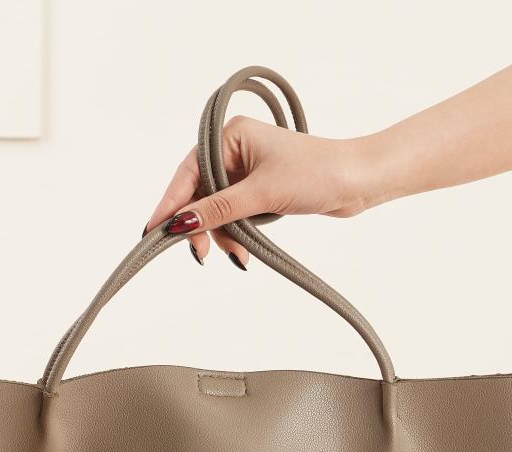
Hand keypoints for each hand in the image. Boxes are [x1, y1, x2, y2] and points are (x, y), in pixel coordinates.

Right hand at [144, 115, 378, 266]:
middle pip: (200, 195)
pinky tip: (243, 253)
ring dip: (223, 235)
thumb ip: (217, 210)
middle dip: (202, 226)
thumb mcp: (261, 194)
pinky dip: (236, 234)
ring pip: (216, 210)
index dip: (170, 204)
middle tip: (201, 255)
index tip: (152, 230)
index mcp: (230, 136)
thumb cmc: (316, 173)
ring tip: (237, 256)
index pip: (188, 173)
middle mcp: (234, 150)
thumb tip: (179, 224)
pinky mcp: (259, 191)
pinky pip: (234, 216)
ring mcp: (247, 171)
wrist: (359, 181)